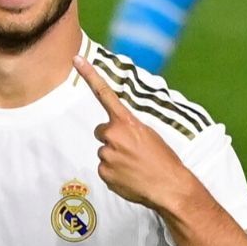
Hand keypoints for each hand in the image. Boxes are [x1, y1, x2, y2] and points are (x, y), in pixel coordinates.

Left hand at [75, 55, 197, 211]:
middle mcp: (113, 135)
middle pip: (102, 132)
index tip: (76, 59)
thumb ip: (128, 130)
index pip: (104, 93)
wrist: (169, 186)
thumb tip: (113, 136)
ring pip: (105, 152)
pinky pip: (105, 169)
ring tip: (135, 166)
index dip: (90, 75)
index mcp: (126, 122)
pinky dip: (115, 173)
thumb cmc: (164, 159)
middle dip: (113, 139)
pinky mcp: (104, 173)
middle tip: (132, 150)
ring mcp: (107, 155)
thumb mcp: (149, 135)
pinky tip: (130, 177)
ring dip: (116, 158)